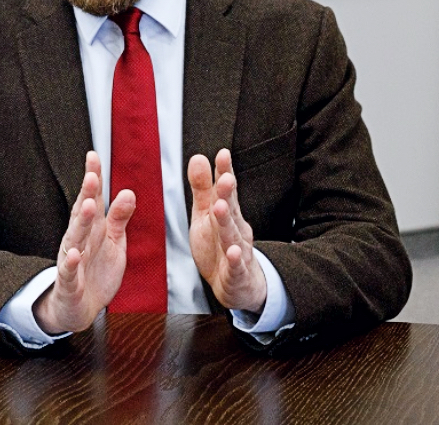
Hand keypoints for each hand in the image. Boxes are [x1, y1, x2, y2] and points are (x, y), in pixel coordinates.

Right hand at [32, 151, 135, 333]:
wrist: (79, 306)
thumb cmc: (96, 270)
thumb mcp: (113, 242)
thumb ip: (119, 218)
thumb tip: (128, 192)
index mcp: (91, 228)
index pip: (91, 198)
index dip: (93, 178)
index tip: (94, 156)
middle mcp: (79, 239)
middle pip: (82, 213)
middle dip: (87, 194)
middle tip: (93, 176)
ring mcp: (72, 259)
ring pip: (75, 237)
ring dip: (81, 222)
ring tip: (88, 206)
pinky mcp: (69, 281)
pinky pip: (69, 271)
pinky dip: (71, 262)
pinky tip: (75, 254)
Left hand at [188, 149, 267, 312]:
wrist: (236, 285)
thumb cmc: (218, 245)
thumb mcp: (206, 215)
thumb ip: (202, 189)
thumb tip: (198, 157)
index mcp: (228, 214)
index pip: (227, 191)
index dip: (224, 173)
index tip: (223, 153)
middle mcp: (236, 230)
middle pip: (231, 210)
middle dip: (228, 194)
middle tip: (224, 178)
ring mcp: (239, 252)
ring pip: (233, 236)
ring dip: (227, 222)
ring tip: (220, 207)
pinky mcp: (238, 274)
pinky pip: (237, 267)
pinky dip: (236, 260)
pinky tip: (234, 252)